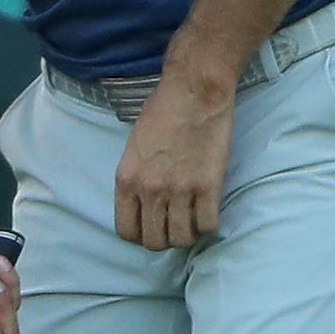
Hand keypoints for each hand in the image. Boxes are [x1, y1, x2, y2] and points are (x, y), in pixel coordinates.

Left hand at [113, 70, 234, 249]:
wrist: (194, 91)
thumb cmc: (162, 110)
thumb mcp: (133, 147)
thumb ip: (135, 177)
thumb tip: (142, 203)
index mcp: (126, 180)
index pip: (126, 231)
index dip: (139, 235)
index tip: (150, 228)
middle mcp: (150, 190)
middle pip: (154, 241)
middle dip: (164, 239)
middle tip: (173, 227)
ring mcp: (179, 190)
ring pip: (181, 238)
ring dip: (187, 235)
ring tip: (191, 222)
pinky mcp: (208, 186)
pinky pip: (207, 226)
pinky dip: (208, 226)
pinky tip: (207, 213)